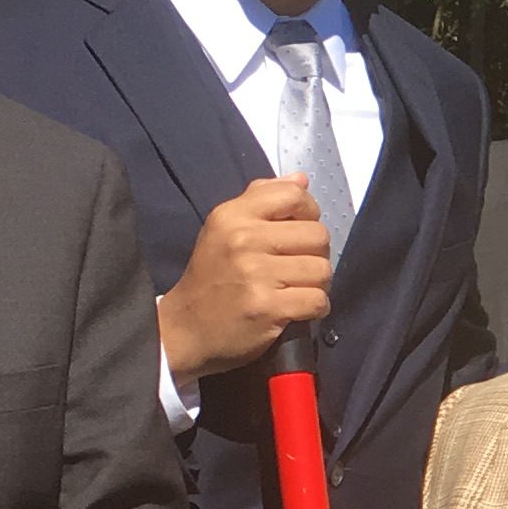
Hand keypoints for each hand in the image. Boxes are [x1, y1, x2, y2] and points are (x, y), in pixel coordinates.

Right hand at [156, 175, 332, 381]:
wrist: (185, 328)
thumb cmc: (211, 276)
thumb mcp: (224, 228)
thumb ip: (261, 199)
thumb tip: (301, 180)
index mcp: (233, 215)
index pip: (294, 196)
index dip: (309, 213)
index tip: (299, 232)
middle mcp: (243, 239)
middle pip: (317, 236)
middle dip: (316, 254)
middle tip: (299, 267)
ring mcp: (256, 274)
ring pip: (322, 270)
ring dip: (317, 284)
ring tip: (297, 289)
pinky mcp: (267, 307)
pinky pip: (317, 300)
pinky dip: (315, 307)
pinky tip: (298, 308)